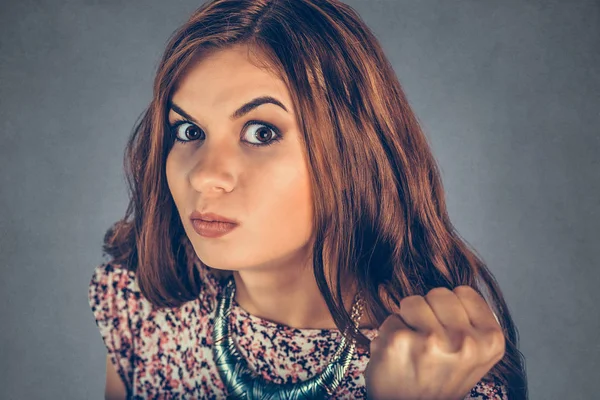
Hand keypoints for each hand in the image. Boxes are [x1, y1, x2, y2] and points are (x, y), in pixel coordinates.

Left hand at [364, 285, 505, 399]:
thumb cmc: (440, 379)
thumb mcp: (472, 354)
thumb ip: (469, 321)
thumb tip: (453, 280)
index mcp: (491, 341)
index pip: (463, 292)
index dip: (450, 311)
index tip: (448, 334)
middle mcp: (465, 341)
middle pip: (438, 293)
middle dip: (428, 313)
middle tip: (429, 344)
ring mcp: (432, 340)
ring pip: (412, 301)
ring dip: (407, 321)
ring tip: (413, 349)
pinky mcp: (400, 341)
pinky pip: (390, 318)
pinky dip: (389, 335)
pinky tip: (397, 357)